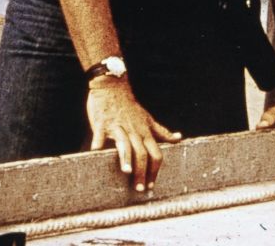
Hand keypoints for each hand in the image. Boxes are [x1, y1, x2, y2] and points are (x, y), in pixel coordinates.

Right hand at [87, 78, 181, 192]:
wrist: (112, 86)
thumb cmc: (130, 106)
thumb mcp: (148, 118)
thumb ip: (162, 131)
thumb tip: (179, 138)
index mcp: (145, 132)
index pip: (156, 153)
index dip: (155, 170)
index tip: (151, 185)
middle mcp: (133, 131)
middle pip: (142, 153)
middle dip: (142, 172)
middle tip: (139, 188)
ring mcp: (117, 127)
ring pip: (125, 144)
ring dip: (126, 158)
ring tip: (126, 172)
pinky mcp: (102, 123)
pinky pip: (100, 135)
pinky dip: (97, 144)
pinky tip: (95, 153)